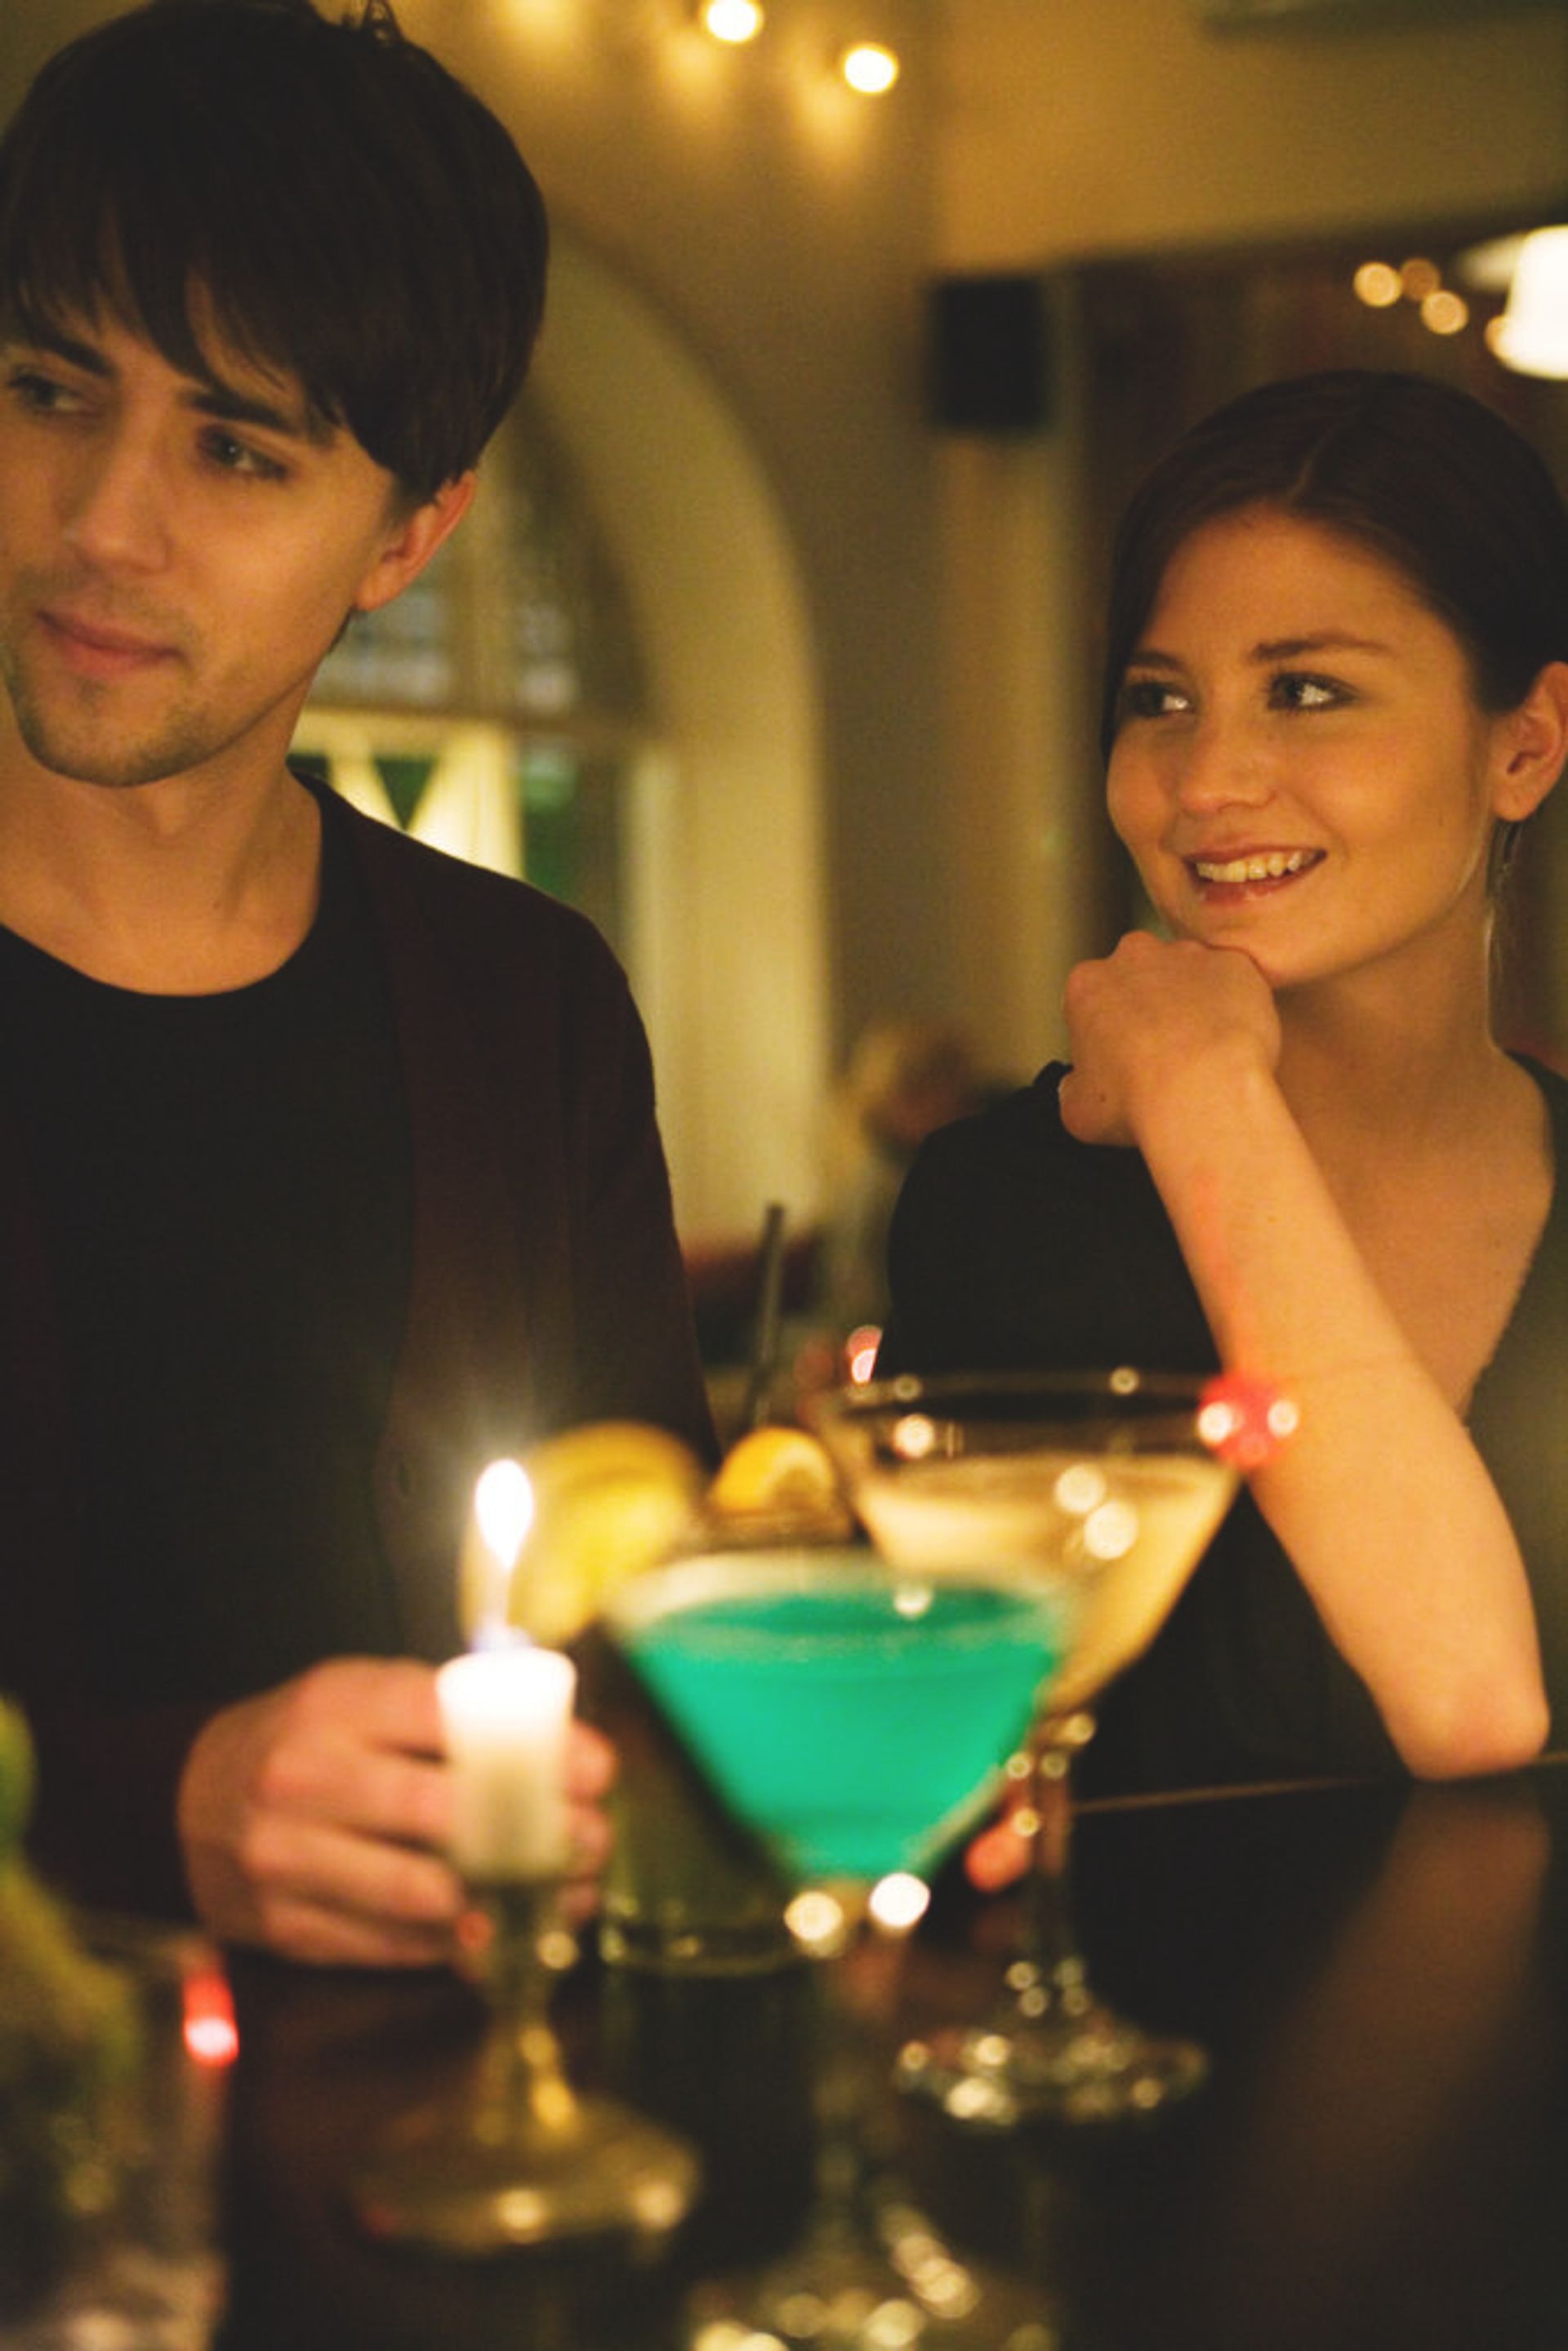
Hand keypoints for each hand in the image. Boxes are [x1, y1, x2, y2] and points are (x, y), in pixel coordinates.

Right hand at [177, 1657, 616, 1966]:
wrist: (186, 1804)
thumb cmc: (304, 1741)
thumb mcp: (359, 1696)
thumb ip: (441, 1710)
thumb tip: (554, 1732)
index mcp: (338, 1706)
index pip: (452, 1721)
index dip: (537, 1747)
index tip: (599, 1769)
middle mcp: (308, 1780)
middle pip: (442, 1811)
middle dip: (536, 1832)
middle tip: (595, 1839)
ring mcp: (292, 1860)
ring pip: (422, 1893)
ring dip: (511, 1900)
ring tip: (573, 1893)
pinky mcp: (291, 1928)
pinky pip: (394, 1946)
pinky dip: (462, 1944)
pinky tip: (514, 1932)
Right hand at [1058, 930, 1278, 1147]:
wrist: (1204, 1093)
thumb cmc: (1141, 1101)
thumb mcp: (1078, 1110)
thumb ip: (1074, 1087)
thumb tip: (1078, 1088)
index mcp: (1087, 985)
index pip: (1091, 999)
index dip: (1105, 1030)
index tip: (1119, 1058)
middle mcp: (1134, 957)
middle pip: (1139, 976)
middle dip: (1149, 1005)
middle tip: (1162, 1052)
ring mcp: (1187, 955)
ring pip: (1189, 975)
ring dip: (1193, 1002)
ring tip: (1203, 1051)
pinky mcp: (1234, 964)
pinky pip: (1234, 982)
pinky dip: (1235, 1005)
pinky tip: (1233, 1042)